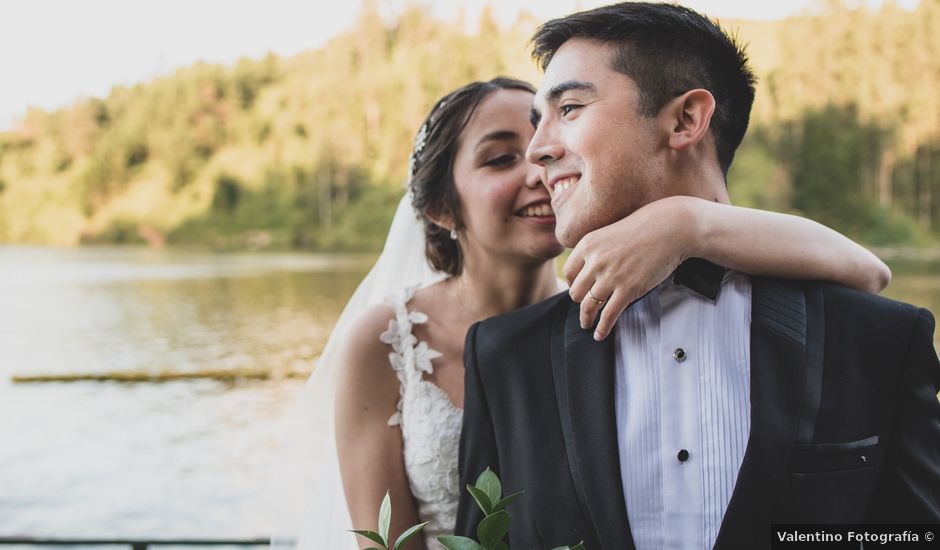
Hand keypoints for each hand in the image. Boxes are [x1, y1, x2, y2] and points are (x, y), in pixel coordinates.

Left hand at [564, 196, 700, 339]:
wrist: (670, 229)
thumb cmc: (643, 229)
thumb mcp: (609, 234)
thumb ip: (596, 251)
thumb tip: (588, 272)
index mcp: (587, 245)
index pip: (568, 273)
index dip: (573, 285)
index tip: (580, 291)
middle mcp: (595, 261)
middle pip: (575, 292)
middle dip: (580, 302)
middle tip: (586, 308)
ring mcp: (611, 277)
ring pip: (588, 306)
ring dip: (586, 319)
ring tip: (588, 325)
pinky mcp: (628, 289)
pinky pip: (608, 315)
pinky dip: (602, 328)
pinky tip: (600, 334)